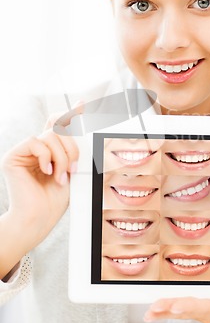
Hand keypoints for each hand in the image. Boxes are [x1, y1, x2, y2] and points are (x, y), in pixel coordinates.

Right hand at [1, 112, 78, 253]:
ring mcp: (24, 151)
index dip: (70, 113)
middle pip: (59, 128)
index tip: (81, 104)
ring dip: (62, 157)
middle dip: (72, 147)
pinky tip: (46, 171)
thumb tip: (84, 130)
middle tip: (74, 168)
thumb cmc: (54, 200)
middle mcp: (37, 148)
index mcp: (50, 150)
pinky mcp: (13, 156)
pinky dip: (46, 156)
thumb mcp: (72, 170)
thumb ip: (74, 151)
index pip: (59, 125)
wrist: (39, 218)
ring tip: (60, 177)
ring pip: (50, 136)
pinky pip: (35, 142)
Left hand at [144, 297, 209, 322]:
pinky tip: (148, 314)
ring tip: (149, 311)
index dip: (191, 306)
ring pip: (178, 311)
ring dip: (162, 311)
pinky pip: (174, 312)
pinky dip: (161, 312)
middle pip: (187, 308)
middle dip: (171, 308)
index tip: (178, 305)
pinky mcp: (191, 311)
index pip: (204, 307)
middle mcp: (206, 312)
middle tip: (156, 307)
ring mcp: (197, 312)